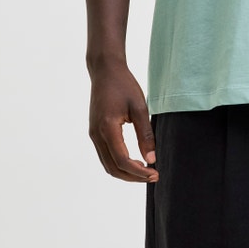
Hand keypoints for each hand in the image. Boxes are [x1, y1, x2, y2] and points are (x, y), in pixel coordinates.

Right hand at [89, 63, 157, 182]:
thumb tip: (152, 159)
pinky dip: (119, 164)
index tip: (155, 173)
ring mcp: (93, 134)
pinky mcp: (95, 132)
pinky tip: (134, 162)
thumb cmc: (124, 85)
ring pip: (107, 165)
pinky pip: (105, 156)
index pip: (122, 160)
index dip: (139, 172)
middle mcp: (96, 134)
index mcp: (107, 128)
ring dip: (125, 173)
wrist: (105, 71)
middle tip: (153, 176)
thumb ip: (146, 135)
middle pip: (113, 168)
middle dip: (133, 177)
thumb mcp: (140, 108)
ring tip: (145, 171)